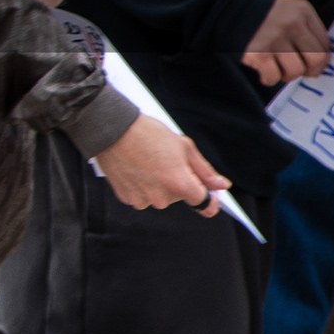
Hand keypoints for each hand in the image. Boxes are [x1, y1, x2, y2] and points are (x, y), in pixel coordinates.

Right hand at [93, 112, 230, 214]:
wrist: (112, 130)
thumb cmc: (148, 134)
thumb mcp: (183, 147)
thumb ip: (204, 171)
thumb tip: (221, 185)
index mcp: (179, 184)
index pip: (203, 202)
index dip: (209, 199)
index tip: (210, 195)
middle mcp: (161, 197)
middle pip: (179, 197)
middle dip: (178, 183)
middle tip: (167, 162)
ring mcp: (142, 199)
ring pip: (159, 197)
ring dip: (158, 186)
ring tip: (148, 164)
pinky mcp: (125, 197)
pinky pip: (141, 197)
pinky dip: (142, 186)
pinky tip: (136, 169)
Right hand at [242, 0, 331, 87]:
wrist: (223, 10)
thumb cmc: (259, 16)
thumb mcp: (287, 11)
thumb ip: (305, 30)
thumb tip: (320, 62)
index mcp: (302, 10)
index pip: (325, 44)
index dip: (321, 59)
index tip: (312, 64)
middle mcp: (291, 23)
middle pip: (316, 59)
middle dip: (310, 70)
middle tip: (301, 71)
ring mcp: (274, 38)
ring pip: (296, 70)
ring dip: (287, 75)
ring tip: (277, 68)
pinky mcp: (258, 53)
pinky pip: (273, 76)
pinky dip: (269, 78)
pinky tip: (264, 71)